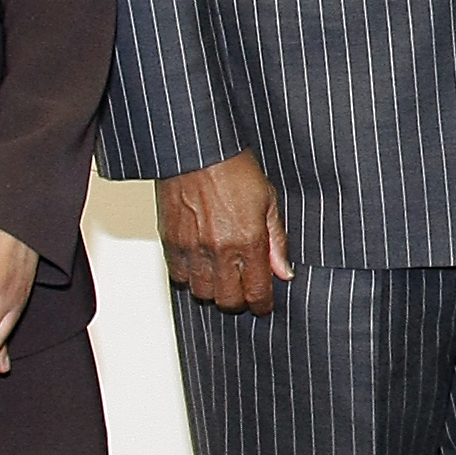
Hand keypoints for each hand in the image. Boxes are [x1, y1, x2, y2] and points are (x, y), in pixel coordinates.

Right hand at [159, 151, 294, 313]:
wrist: (197, 150)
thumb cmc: (233, 167)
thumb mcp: (268, 201)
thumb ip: (277, 241)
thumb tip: (284, 271)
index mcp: (248, 241)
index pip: (256, 293)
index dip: (262, 304)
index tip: (263, 304)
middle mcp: (219, 250)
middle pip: (228, 301)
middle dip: (239, 300)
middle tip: (244, 290)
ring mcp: (192, 248)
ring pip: (202, 293)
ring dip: (213, 291)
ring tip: (222, 278)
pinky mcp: (170, 242)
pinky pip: (178, 277)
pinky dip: (189, 278)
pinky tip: (200, 266)